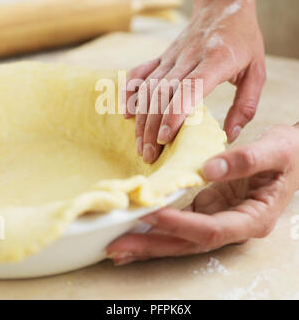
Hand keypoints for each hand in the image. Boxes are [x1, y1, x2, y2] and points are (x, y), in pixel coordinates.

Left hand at [108, 124, 298, 265]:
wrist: (292, 155)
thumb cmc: (288, 154)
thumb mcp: (274, 151)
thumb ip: (245, 160)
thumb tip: (207, 168)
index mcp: (253, 218)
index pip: (212, 229)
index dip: (182, 225)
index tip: (152, 215)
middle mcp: (234, 225)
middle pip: (190, 243)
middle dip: (154, 245)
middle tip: (116, 246)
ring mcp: (220, 218)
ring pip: (181, 237)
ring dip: (149, 240)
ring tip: (116, 244)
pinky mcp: (210, 207)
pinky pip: (181, 221)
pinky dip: (158, 225)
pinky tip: (137, 225)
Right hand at [124, 0, 265, 163]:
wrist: (223, 3)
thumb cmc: (243, 38)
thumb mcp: (257, 71)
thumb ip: (246, 105)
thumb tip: (231, 135)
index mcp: (216, 60)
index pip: (189, 88)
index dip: (175, 113)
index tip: (165, 138)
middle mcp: (189, 56)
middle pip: (163, 93)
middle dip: (152, 126)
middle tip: (150, 155)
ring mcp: (172, 55)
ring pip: (149, 88)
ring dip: (141, 118)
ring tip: (140, 144)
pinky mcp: (163, 55)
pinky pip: (141, 73)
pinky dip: (130, 92)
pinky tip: (126, 112)